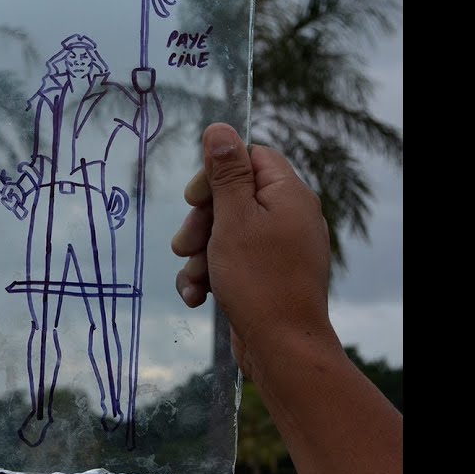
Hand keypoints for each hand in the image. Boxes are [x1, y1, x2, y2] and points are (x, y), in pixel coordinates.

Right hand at [171, 123, 333, 377]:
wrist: (282, 346)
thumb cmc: (258, 279)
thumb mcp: (233, 218)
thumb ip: (226, 172)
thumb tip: (220, 127)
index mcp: (289, 195)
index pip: (250, 158)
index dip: (216, 174)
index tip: (194, 199)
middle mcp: (289, 217)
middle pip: (232, 197)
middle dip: (200, 221)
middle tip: (185, 243)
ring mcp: (279, 248)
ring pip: (225, 233)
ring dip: (199, 254)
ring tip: (192, 277)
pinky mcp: (267, 275)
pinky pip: (231, 261)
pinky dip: (210, 274)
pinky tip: (197, 295)